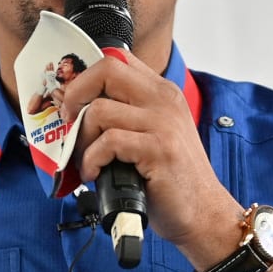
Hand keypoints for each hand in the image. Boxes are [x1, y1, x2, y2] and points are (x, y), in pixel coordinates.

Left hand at [58, 50, 240, 258]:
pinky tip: (96, 175)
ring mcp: (163, 124)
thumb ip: (128, 114)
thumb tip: (78, 109)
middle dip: (75, 96)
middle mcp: (164, 101)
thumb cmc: (171, 179)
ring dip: (82, 141)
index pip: (116, 58)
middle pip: (105, 71)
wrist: (203, 213)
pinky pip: (108, 142)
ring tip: (87, 162)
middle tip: (69, 124)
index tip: (73, 102)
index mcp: (162, 93)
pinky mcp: (158, 150)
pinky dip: (92, 161)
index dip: (85, 76)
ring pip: (99, 111)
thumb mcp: (155, 134)